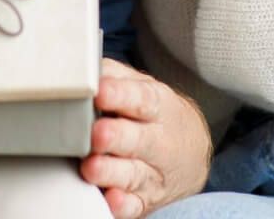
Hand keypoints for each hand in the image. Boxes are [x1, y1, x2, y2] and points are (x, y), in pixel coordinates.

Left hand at [82, 59, 211, 218]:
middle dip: (116, 137)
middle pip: (138, 139)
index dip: (120, 95)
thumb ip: (113, 76)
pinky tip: (111, 200)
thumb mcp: (142, 86)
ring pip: (133, 174)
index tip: (100, 92)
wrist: (190, 149)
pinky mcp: (146, 200)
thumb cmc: (153, 114)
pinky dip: (123, 205)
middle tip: (96, 133)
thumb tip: (82, 68)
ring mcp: (153, 173)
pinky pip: (135, 206)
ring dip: (112, 173)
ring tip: (92, 167)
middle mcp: (158, 140)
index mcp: (157, 106)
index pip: (141, 99)